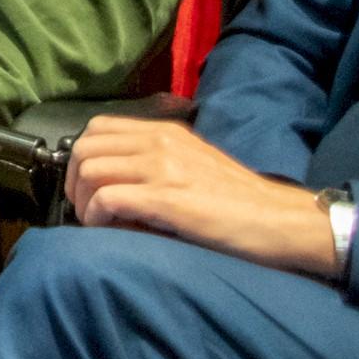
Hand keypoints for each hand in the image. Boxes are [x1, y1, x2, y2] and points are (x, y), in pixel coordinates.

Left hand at [68, 117, 338, 276]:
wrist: (283, 220)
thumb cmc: (240, 200)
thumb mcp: (194, 163)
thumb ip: (156, 160)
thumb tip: (116, 179)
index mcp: (164, 131)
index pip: (97, 127)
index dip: (82, 157)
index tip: (88, 186)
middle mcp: (159, 141)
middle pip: (84, 147)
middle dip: (75, 181)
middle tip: (87, 209)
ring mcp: (162, 167)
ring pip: (90, 170)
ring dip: (85, 201)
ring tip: (101, 224)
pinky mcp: (167, 198)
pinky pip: (108, 198)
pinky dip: (99, 216)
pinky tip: (113, 231)